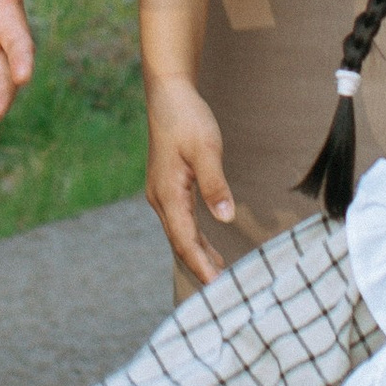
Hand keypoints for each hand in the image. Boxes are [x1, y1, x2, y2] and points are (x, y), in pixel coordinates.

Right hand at [144, 74, 236, 282]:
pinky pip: (181, 221)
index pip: (185, 239)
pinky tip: (208, 245)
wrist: (168, 95)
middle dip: (199, 266)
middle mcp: (160, 198)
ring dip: (198, 254)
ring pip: (180, 233)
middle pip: (180, 242)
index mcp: (168, 193)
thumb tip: (225, 217)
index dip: (201, 263)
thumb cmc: (187, 119)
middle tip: (221, 291)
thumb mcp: (206, 149)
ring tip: (219, 274)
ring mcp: (161, 194)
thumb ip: (215, 184)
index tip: (216, 285)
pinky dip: (195, 238)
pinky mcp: (167, 187)